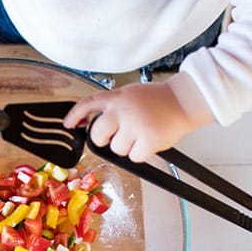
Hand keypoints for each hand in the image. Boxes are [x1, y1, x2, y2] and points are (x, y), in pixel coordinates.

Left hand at [62, 82, 203, 162]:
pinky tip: (148, 141)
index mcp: (118, 97)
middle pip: (98, 135)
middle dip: (104, 139)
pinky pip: (133, 157)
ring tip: (140, 134)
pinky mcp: (148, 140)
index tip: (68, 124)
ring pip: (117, 149)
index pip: (89, 103)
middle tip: (118, 135)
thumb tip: (93, 123)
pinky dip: (140, 153)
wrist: (183, 102)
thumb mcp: (130, 94)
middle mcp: (123, 111)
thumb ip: (113, 106)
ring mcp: (135, 126)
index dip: (75, 114)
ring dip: (126, 146)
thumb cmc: (158, 100)